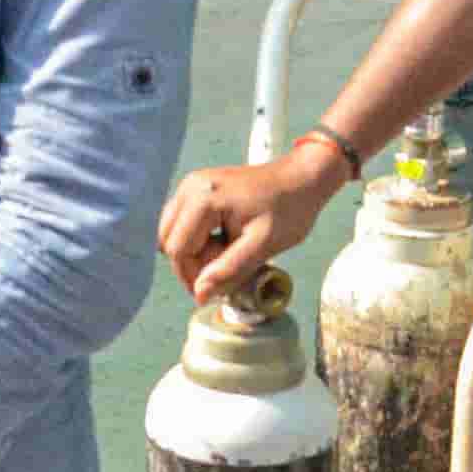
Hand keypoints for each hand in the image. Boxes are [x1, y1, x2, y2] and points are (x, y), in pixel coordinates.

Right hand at [159, 137, 352, 301]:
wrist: (303, 177)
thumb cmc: (289, 208)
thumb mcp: (262, 245)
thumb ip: (229, 269)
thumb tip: (200, 293)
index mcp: (204, 199)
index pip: (178, 249)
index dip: (192, 276)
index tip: (214, 291)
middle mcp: (191, 187)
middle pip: (169, 240)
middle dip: (191, 263)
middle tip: (224, 272)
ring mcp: (192, 184)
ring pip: (171, 231)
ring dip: (192, 251)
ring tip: (224, 255)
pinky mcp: (197, 187)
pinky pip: (181, 221)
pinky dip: (195, 237)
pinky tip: (221, 241)